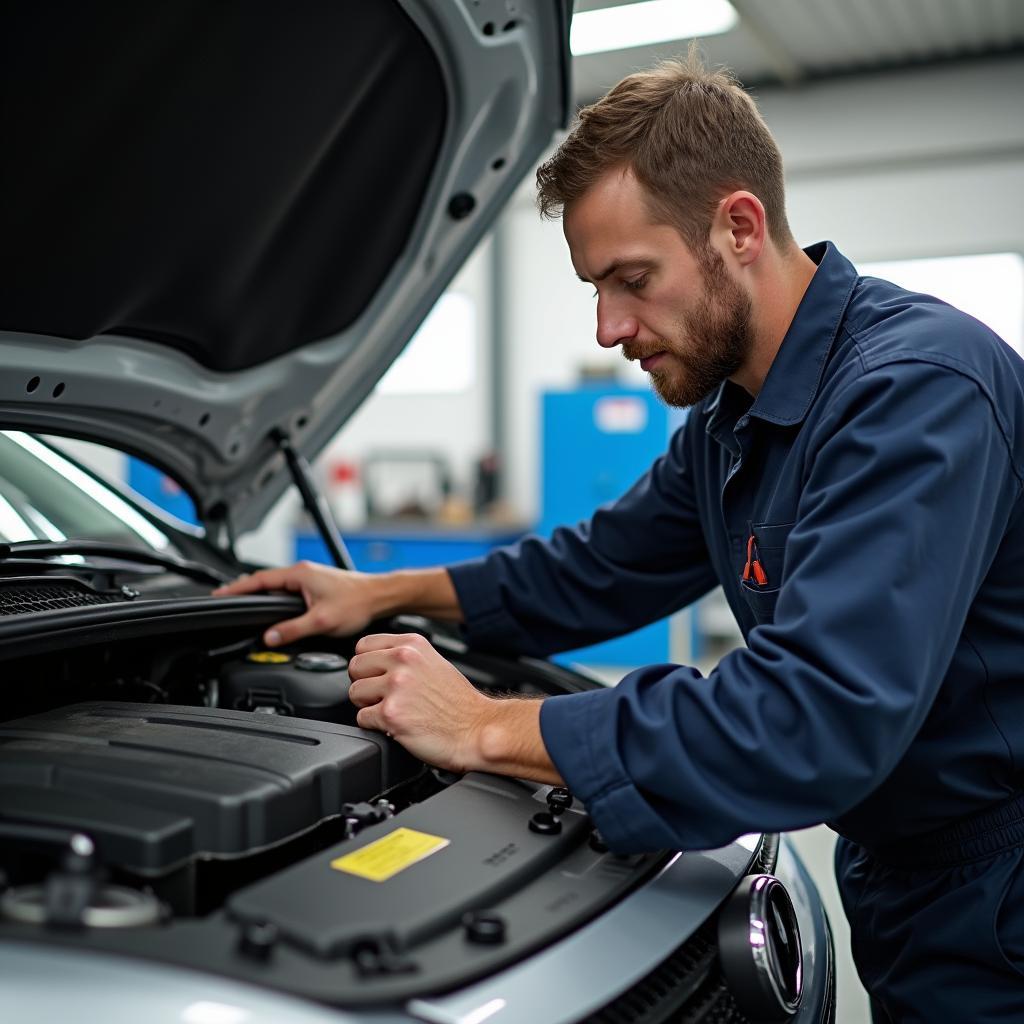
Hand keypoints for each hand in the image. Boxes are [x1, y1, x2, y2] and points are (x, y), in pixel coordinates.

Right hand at [212, 561, 380, 644]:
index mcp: (299, 574)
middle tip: (225, 601)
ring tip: (244, 604)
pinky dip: (275, 598)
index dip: (237, 589)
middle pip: (264, 581)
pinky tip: (273, 608)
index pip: (258, 580)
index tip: (219, 596)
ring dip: (260, 594)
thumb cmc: (358, 602)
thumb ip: (293, 629)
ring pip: (277, 586)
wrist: (380, 596)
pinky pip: (288, 590)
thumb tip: (270, 638)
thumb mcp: (322, 620)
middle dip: (244, 590)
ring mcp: (310, 578)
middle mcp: (303, 573)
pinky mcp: (317, 586)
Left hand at [348, 632, 561, 783]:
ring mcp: (396, 686)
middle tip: (385, 697)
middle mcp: (403, 660)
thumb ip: (404, 657)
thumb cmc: (459, 704)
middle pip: (355, 667)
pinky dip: (375, 725)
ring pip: (354, 693)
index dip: (368, 664)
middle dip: (365, 684)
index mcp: (412, 645)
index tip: (378, 676)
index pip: (363, 645)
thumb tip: (374, 661)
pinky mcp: (391, 714)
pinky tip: (397, 724)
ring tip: (394, 711)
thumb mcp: (433, 663)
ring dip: (369, 706)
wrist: (477, 730)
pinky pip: (362, 718)